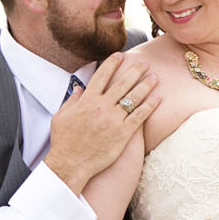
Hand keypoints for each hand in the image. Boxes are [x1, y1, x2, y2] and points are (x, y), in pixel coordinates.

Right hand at [46, 54, 159, 193]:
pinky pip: (139, 116)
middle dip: (136, 70)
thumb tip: (79, 88)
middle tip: (145, 63)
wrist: (70, 164)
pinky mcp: (123, 134)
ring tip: (155, 76)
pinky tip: (158, 98)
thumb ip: (71, 100)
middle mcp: (102, 107)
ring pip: (134, 97)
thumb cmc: (63, 142)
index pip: (102, 76)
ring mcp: (113, 120)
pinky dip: (150, 106)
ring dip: (146, 85)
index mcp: (86, 100)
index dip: (112, 63)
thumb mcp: (60, 117)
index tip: (120, 55)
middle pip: (123, 83)